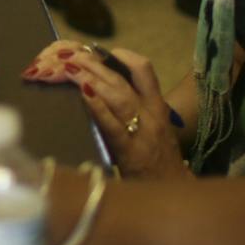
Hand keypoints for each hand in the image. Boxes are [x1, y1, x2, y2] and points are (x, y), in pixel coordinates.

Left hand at [25, 42, 189, 177]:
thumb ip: (135, 111)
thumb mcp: (153, 130)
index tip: (102, 51)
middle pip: (123, 80)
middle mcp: (151, 115)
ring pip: (118, 96)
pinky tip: (83, 92)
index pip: (145, 71)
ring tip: (70, 66)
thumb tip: (104, 90)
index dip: (123, 56)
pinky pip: (112, 124)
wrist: (173, 193)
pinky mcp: (129, 151)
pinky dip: (97, 106)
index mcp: (158, 107)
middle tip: (73, 53)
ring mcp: (142, 132)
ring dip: (92, 78)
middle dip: (96, 64)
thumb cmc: (160, 163)